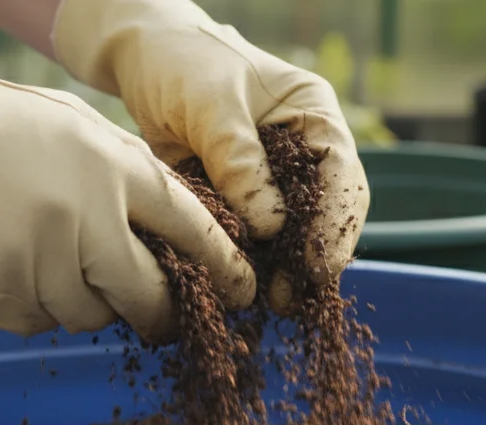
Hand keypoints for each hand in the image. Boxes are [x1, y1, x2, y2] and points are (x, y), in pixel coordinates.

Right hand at [0, 21, 252, 340]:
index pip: (190, 228)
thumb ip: (126, 178)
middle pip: (143, 295)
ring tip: (50, 262)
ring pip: (82, 316)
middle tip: (158, 318)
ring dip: (79, 303)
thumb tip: (171, 236)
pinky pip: (27, 320)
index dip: (223, 267)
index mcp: (112, 171)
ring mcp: (34, 260)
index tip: (243, 292)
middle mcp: (82, 219)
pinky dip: (25, 305)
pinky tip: (4, 264)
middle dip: (157, 313)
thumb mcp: (79, 131)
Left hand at [52, 0, 370, 302]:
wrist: (143, 60)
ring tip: (269, 303)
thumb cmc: (184, 64)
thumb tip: (270, 226)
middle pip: (326, 215)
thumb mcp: (212, 104)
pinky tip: (239, 288)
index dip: (335, 224)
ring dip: (283, 271)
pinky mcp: (239, 203)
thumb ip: (239, 160)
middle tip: (288, 297)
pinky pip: (253, 241)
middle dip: (312, 259)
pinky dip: (249, 265)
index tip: (318, 265)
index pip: (341, 176)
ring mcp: (273, 182)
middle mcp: (302, 155)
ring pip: (292, 235)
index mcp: (314, 118)